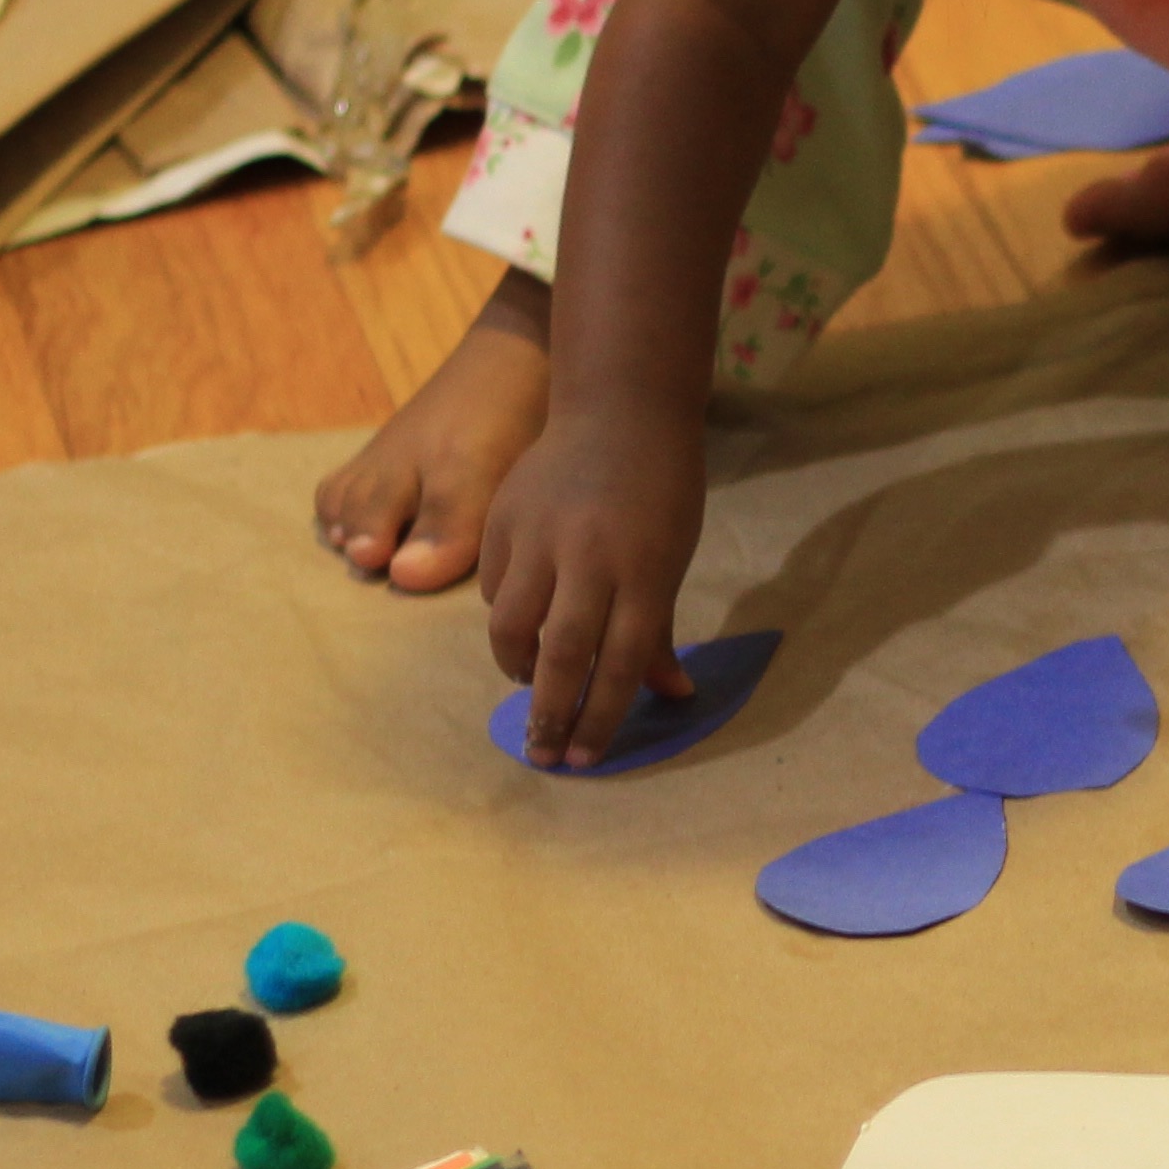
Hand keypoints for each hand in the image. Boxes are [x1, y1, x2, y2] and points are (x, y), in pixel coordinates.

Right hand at [476, 410, 706, 766]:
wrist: (620, 408)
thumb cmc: (660, 489)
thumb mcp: (672, 559)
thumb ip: (658, 629)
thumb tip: (672, 695)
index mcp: (644, 574)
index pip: (621, 665)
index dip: (602, 718)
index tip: (585, 760)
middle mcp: (590, 559)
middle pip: (564, 655)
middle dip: (552, 714)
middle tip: (544, 754)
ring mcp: (540, 537)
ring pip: (512, 626)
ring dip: (518, 668)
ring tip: (530, 688)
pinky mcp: (503, 519)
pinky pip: (495, 588)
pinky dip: (506, 618)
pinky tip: (520, 628)